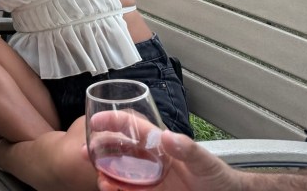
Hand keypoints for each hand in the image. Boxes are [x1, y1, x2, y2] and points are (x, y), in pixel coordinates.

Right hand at [86, 114, 241, 190]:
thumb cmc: (219, 177)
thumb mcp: (206, 162)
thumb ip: (188, 149)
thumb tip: (167, 136)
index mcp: (160, 144)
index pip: (132, 126)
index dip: (113, 121)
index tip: (96, 122)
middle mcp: (150, 159)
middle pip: (118, 149)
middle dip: (100, 148)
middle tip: (87, 153)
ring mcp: (149, 178)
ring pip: (119, 171)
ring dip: (105, 172)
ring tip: (100, 177)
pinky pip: (127, 190)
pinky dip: (114, 189)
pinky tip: (108, 189)